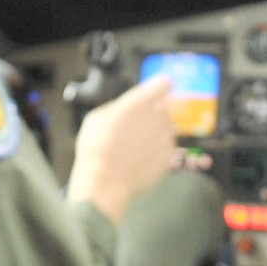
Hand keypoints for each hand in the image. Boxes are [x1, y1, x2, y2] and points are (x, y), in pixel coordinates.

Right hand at [67, 73, 177, 223]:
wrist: (104, 181)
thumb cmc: (96, 148)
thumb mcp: (98, 117)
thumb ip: (119, 107)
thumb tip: (127, 107)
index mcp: (139, 102)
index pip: (163, 84)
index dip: (159, 87)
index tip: (156, 91)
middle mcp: (157, 116)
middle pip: (164, 107)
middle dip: (152, 115)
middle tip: (134, 129)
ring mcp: (166, 137)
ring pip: (166, 128)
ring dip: (155, 134)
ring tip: (133, 148)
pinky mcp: (170, 156)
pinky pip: (166, 148)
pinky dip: (157, 152)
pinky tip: (139, 159)